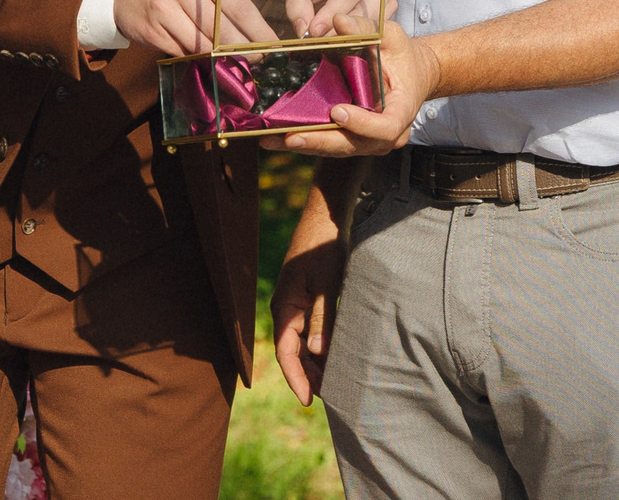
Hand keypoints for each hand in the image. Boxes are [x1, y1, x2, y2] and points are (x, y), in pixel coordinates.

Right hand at [113, 0, 276, 55]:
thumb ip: (221, 1)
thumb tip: (252, 36)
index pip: (239, 6)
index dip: (259, 31)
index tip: (274, 47)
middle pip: (223, 31)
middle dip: (243, 51)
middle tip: (256, 61)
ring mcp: (164, 9)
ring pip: (203, 46)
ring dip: (218, 58)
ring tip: (230, 62)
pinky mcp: (152, 31)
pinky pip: (183, 52)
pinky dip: (194, 57)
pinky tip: (198, 56)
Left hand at [267, 18, 440, 157]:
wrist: (411, 74)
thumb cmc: (402, 56)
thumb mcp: (391, 37)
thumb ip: (367, 28)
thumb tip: (338, 20)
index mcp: (401, 111)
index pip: (385, 127)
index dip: (362, 124)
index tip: (337, 112)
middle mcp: (386, 133)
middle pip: (352, 145)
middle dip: (320, 141)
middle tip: (291, 136)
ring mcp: (368, 139)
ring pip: (335, 148)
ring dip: (303, 144)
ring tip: (270, 139)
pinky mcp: (351, 138)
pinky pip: (327, 143)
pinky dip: (303, 139)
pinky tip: (274, 136)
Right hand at [271, 224, 346, 407]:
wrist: (326, 217)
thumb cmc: (324, 248)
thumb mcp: (325, 285)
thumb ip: (321, 319)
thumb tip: (319, 354)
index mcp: (284, 306)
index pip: (286, 352)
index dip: (296, 378)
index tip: (308, 400)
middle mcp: (286, 307)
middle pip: (293, 351)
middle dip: (307, 375)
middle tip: (329, 397)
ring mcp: (295, 302)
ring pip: (301, 342)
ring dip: (314, 363)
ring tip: (332, 383)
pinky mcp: (306, 297)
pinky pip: (309, 329)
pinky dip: (320, 346)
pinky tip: (333, 355)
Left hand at [282, 0, 395, 38]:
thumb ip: (297, 4)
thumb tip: (304, 30)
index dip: (332, 13)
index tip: (314, 31)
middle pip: (364, 11)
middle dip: (338, 28)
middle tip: (315, 40)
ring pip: (370, 26)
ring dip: (345, 36)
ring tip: (322, 40)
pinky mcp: (387, 17)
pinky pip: (372, 34)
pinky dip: (352, 40)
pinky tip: (335, 40)